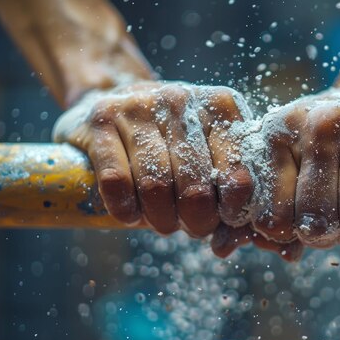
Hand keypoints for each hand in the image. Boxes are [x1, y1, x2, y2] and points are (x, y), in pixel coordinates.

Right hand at [53, 81, 253, 237]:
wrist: (117, 99)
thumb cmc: (174, 140)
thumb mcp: (210, 153)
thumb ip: (230, 195)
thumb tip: (232, 241)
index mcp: (221, 106)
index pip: (238, 171)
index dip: (232, 209)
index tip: (224, 219)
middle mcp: (181, 100)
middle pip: (196, 187)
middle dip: (196, 221)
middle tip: (192, 227)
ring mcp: (138, 106)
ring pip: (155, 185)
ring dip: (160, 218)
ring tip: (162, 220)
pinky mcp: (101, 119)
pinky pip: (116, 180)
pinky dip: (125, 209)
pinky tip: (131, 213)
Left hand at [229, 83, 339, 249]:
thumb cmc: (328, 141)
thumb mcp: (292, 155)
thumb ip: (274, 199)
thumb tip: (259, 247)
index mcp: (281, 131)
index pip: (278, 210)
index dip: (291, 234)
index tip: (302, 234)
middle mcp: (320, 122)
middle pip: (319, 212)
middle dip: (327, 236)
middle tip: (334, 235)